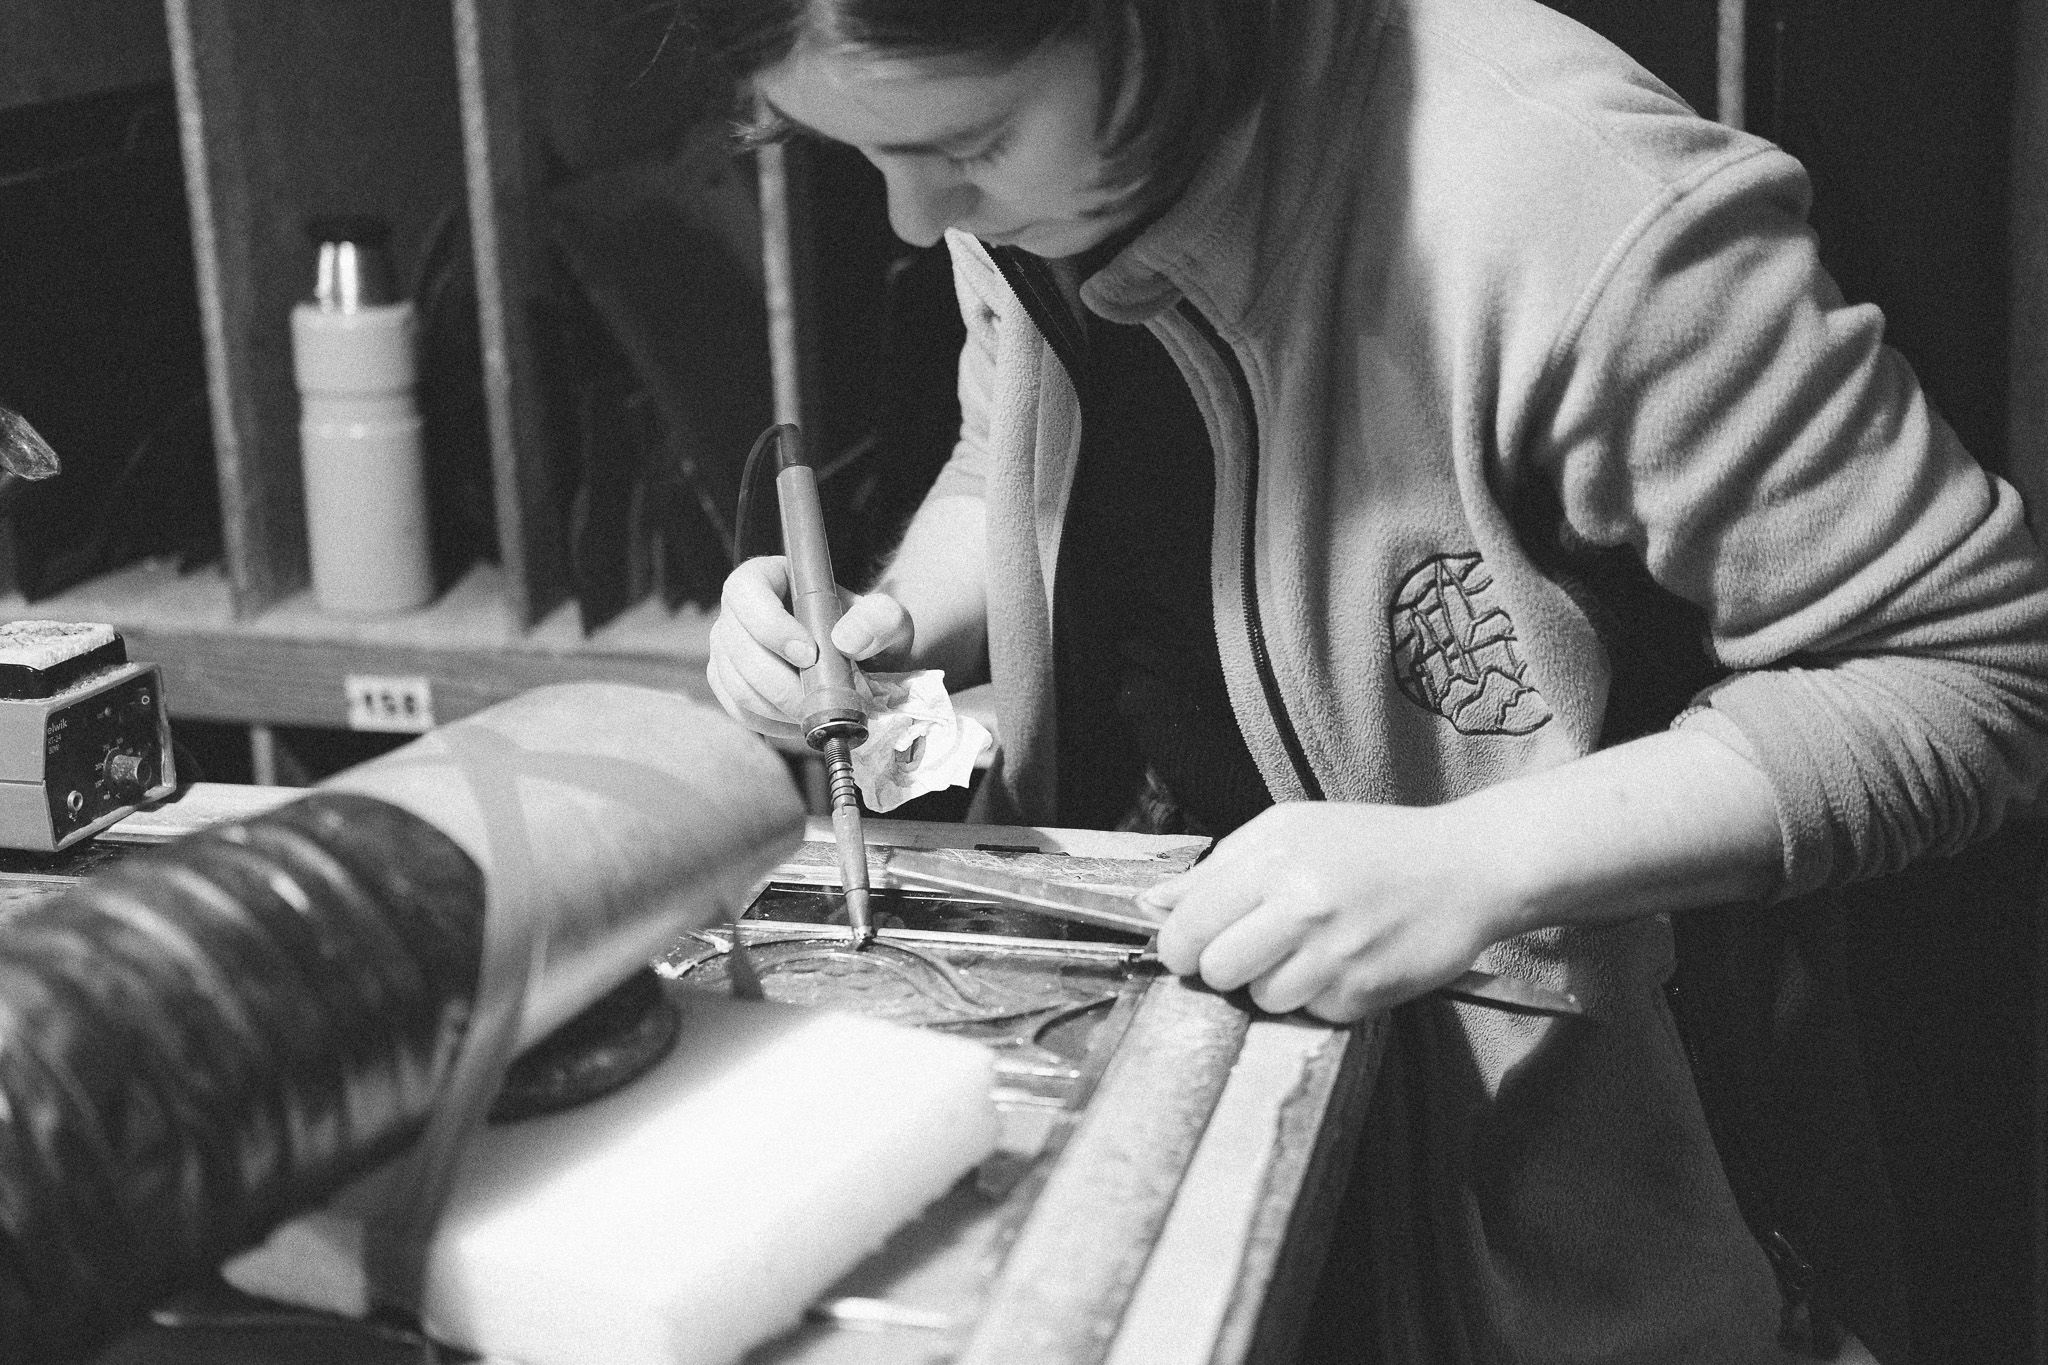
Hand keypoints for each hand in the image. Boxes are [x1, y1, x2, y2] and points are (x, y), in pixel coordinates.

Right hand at [705, 555, 914, 744]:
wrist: (863, 663)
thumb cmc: (870, 632)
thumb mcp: (888, 619)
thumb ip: (880, 619)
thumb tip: (846, 640)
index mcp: (769, 577)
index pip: (745, 590)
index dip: (769, 625)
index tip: (808, 654)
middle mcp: (738, 611)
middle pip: (734, 644)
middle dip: (778, 681)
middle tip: (818, 700)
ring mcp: (728, 649)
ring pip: (736, 683)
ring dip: (778, 707)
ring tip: (816, 713)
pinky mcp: (730, 685)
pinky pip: (739, 709)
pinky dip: (771, 723)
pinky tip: (801, 722)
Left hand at [1142, 802, 1517, 1022]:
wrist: (1465, 868)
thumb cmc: (1371, 846)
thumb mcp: (1290, 831)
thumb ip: (1218, 868)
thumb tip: (1153, 904)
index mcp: (1275, 859)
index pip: (1188, 925)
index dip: (1180, 944)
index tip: (1193, 944)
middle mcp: (1302, 905)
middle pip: (1215, 971)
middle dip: (1222, 967)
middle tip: (1253, 948)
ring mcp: (1336, 954)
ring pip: (1259, 1000)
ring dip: (1272, 985)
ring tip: (1305, 952)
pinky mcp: (1364, 993)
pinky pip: (1309, 1014)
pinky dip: (1318, 997)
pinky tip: (1342, 964)